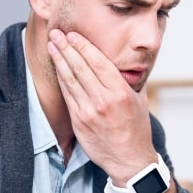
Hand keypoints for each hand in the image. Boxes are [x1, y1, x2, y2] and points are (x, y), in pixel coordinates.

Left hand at [47, 29, 154, 179]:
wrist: (130, 160)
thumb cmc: (137, 129)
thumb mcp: (140, 100)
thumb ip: (129, 81)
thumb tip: (123, 62)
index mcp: (121, 93)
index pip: (98, 63)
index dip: (83, 46)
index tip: (74, 34)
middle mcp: (104, 101)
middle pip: (81, 68)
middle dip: (67, 48)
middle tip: (57, 33)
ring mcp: (89, 111)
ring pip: (70, 80)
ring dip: (59, 60)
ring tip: (52, 45)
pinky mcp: (79, 121)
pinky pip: (67, 95)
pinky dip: (61, 79)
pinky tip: (57, 67)